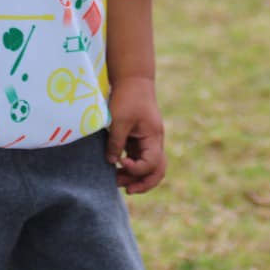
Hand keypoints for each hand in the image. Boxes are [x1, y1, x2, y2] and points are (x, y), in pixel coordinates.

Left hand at [106, 77, 165, 193]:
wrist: (132, 79)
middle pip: (157, 171)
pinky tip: (117, 168)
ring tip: (117, 182)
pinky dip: (131, 167)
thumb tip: (111, 162)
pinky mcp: (139, 138)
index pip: (151, 164)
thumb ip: (116, 142)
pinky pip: (140, 158)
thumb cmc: (127, 96)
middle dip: (143, 183)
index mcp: (154, 137)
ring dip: (136, 177)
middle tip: (126, 190)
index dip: (136, 169)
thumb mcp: (119, 119)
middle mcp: (154, 141)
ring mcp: (148, 141)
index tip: (121, 162)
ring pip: (149, 167)